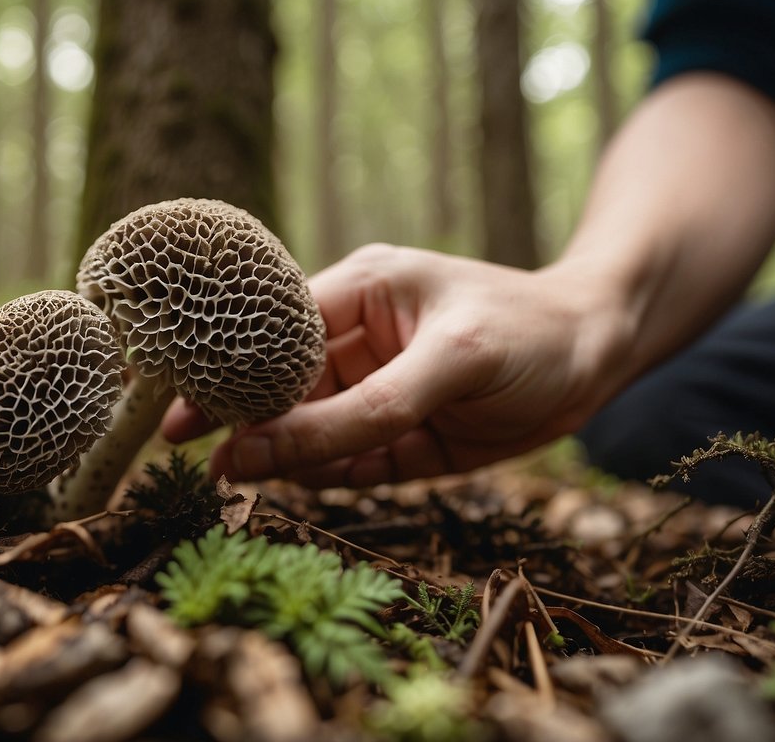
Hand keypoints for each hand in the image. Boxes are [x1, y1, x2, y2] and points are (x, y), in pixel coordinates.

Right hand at [162, 243, 630, 487]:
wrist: (604, 355)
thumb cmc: (530, 330)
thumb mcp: (451, 363)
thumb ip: (360, 413)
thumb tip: (264, 449)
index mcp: (356, 292)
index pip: (268, 333)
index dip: (220, 369)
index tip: (171, 405)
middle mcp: (356, 341)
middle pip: (278, 387)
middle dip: (238, 419)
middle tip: (185, 452)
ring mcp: (377, 390)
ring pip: (307, 431)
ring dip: (278, 455)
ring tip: (233, 478)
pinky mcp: (401, 436)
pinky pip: (347, 463)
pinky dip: (324, 477)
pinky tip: (298, 483)